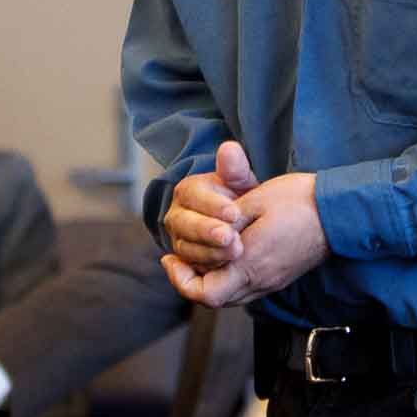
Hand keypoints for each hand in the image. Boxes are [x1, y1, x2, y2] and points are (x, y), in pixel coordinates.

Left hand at [162, 159, 328, 308]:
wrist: (338, 212)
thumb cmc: (298, 201)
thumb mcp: (256, 199)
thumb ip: (225, 217)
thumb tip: (204, 228)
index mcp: (250, 263)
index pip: (205, 292)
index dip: (181, 280)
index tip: (170, 257)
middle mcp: (259, 280)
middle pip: (213, 299)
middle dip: (190, 280)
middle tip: (179, 257)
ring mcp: (272, 282)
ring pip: (229, 296)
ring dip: (209, 279)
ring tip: (198, 255)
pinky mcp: (279, 278)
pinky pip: (245, 289)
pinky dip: (227, 277)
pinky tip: (226, 256)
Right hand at [163, 140, 261, 271]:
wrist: (238, 224)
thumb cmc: (238, 198)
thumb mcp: (240, 182)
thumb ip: (235, 168)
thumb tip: (229, 148)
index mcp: (187, 191)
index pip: (194, 196)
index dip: (214, 205)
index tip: (235, 212)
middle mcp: (177, 216)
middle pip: (186, 225)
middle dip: (208, 232)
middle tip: (231, 237)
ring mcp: (179, 241)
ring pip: (187, 249)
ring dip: (210, 253)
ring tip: (234, 253)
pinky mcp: (185, 263)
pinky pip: (191, 268)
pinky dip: (206, 269)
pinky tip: (223, 269)